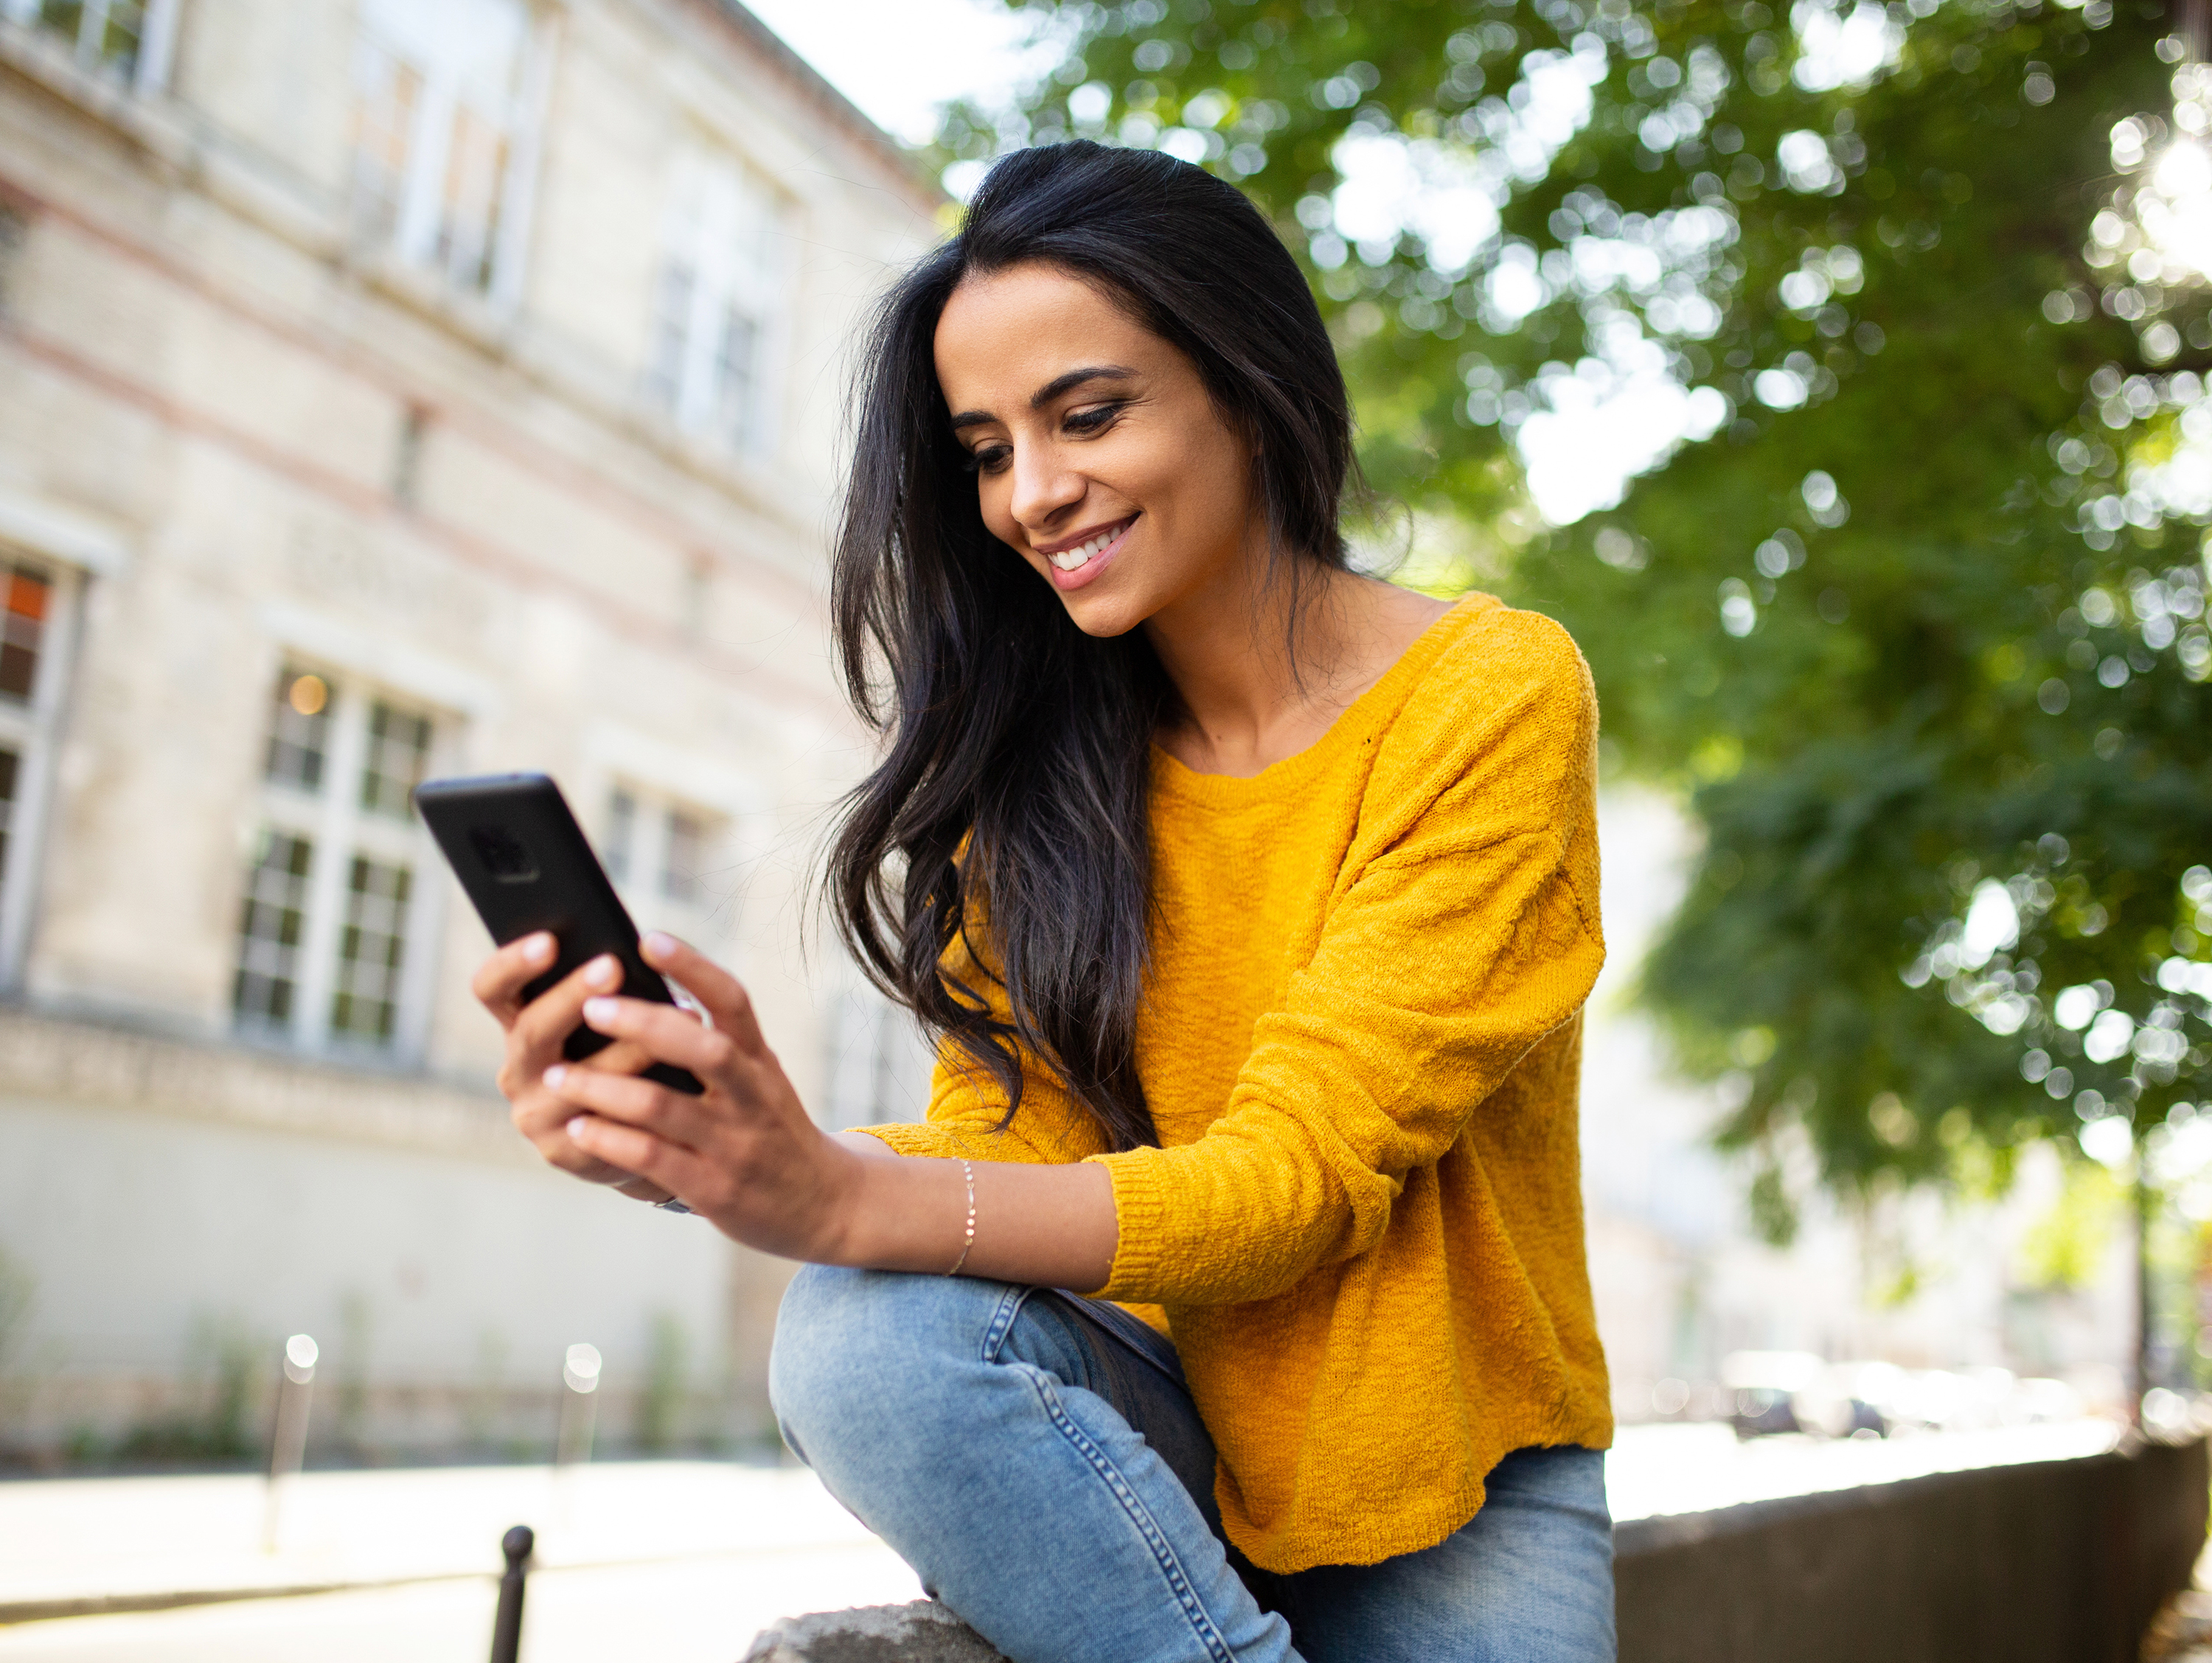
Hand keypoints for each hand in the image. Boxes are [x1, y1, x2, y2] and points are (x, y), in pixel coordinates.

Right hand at [473, 932, 677, 1203]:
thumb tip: (641, 948)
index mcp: (521, 1026)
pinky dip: (641, 1098)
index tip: (550, 940)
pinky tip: (677, 1082)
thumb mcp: (608, 1021)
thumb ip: (609, 990)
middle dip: (572, 996)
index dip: (512, 964)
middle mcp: (518, 1069)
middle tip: (613, 966)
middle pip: (531, 1030)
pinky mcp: (564, 1152)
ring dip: (625, 1049)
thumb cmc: (626, 1057)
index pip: (493, 989)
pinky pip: (602, 1125)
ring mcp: (535, 1114)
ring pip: (574, 1080)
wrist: (639, 1136)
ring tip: (674, 1021)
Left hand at [536, 933, 866, 1260]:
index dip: (693, 966)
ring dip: (602, 1087)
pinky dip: (609, 1140)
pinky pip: (653, 1158)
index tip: (647, 939)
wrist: (821, 1203)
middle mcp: (751, 1096)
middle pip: (702, 1048)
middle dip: (642, 1024)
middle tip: (589, 1006)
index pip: (733, 1001)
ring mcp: (733, 1144)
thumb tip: (656, 996)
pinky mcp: (714, 1189)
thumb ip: (720, 1042)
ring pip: (662, 1106)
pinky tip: (577, 1127)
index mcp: (760, 1060)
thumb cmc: (772, 1129)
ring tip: (555, 1074)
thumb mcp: (761, 1078)